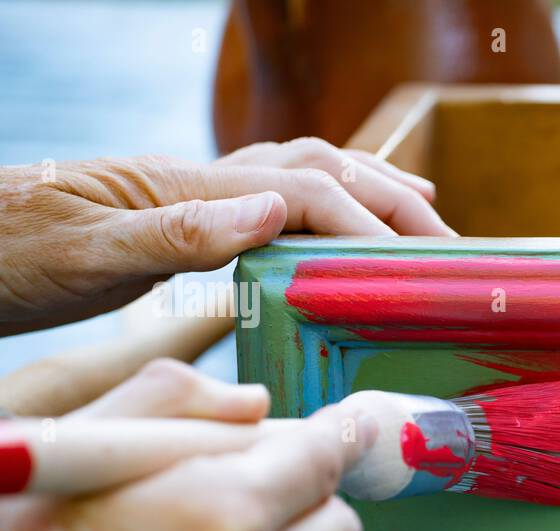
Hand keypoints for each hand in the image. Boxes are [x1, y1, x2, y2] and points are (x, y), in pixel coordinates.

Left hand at [0, 137, 454, 332]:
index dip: (374, 227)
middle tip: (450, 244)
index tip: (425, 268)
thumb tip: (274, 211)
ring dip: (371, 187)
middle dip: (395, 200)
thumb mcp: (84, 255)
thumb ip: (176, 233)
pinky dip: (326, 203)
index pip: (310, 194)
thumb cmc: (10, 257)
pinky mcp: (185, 213)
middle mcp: (202, 180)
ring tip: (421, 218)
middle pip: (324, 167)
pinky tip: (333, 231)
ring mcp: (195, 191)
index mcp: (191, 190)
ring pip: (306, 169)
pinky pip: (278, 195)